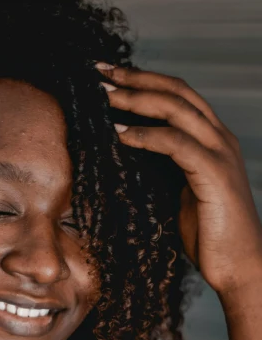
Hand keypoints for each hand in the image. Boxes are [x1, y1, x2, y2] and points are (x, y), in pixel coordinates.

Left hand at [96, 64, 261, 295]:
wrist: (239, 266)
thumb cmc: (208, 233)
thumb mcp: (179, 191)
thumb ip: (162, 167)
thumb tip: (124, 151)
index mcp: (212, 138)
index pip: (178, 94)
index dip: (144, 80)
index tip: (109, 74)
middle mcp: (220, 137)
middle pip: (176, 91)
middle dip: (136, 78)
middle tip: (100, 72)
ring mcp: (221, 153)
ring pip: (177, 109)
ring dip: (137, 99)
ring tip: (105, 96)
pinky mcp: (215, 174)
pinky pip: (177, 144)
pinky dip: (146, 135)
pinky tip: (121, 134)